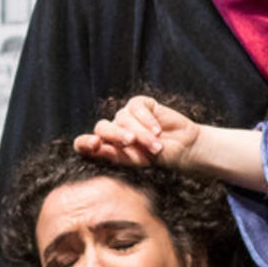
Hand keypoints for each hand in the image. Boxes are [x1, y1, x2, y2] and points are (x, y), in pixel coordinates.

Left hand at [73, 96, 199, 168]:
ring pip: (122, 118)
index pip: (84, 145)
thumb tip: (96, 145)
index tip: (95, 144)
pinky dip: (146, 119)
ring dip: (141, 133)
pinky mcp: (140, 104)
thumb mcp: (135, 161)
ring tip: (157, 146)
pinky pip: (136, 107)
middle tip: (131, 142)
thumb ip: (114, 155)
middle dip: (116, 135)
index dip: (84, 143)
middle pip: (102, 127)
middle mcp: (113, 130)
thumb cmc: (157, 159)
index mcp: (107, 148)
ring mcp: (125, 116)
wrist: (183, 149)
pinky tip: (157, 130)